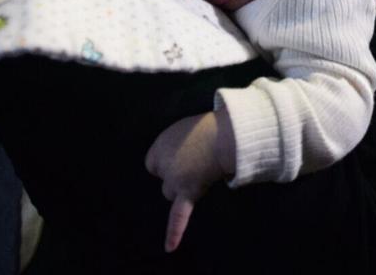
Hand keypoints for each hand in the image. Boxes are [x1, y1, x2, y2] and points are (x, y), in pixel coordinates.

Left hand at [144, 112, 230, 251]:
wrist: (222, 134)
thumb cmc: (208, 127)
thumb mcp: (184, 128)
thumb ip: (176, 144)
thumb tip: (181, 155)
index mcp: (160, 146)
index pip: (153, 162)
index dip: (168, 160)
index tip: (182, 155)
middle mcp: (163, 164)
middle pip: (162, 179)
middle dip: (174, 175)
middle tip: (194, 163)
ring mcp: (174, 180)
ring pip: (170, 193)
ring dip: (180, 189)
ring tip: (200, 175)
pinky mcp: (187, 192)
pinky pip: (178, 216)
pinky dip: (174, 232)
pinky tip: (169, 248)